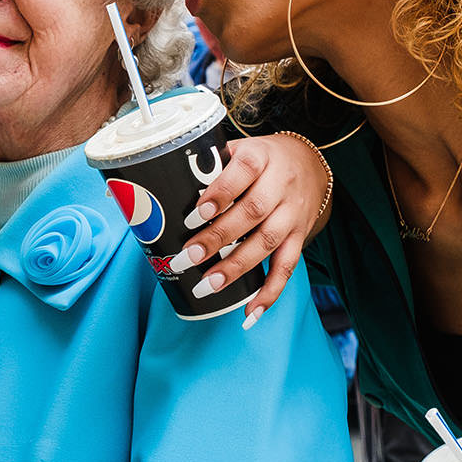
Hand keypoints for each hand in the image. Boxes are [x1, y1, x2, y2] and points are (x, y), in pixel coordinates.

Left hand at [171, 133, 329, 327]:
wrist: (310, 165)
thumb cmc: (260, 159)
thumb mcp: (238, 149)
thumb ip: (206, 168)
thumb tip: (150, 192)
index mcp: (261, 156)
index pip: (243, 171)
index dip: (219, 194)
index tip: (194, 215)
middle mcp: (281, 184)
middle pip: (252, 213)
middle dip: (217, 238)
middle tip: (186, 258)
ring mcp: (292, 213)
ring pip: (267, 242)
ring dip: (236, 268)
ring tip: (207, 285)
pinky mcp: (300, 237)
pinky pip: (287, 267)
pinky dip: (269, 292)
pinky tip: (250, 312)